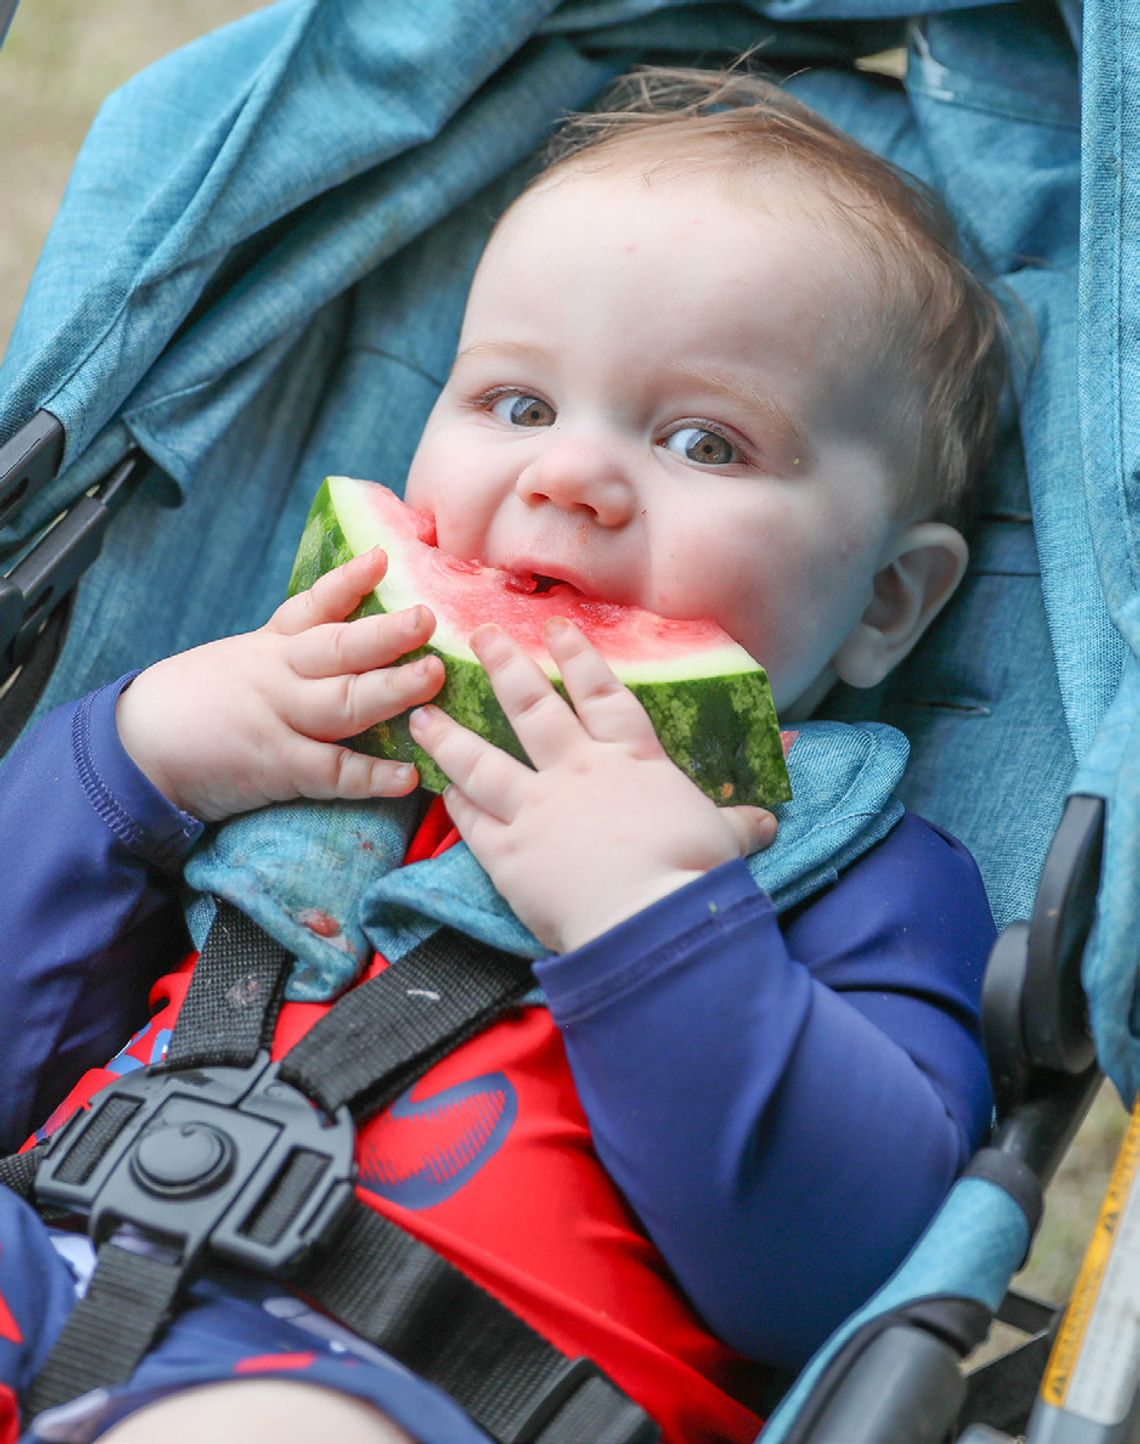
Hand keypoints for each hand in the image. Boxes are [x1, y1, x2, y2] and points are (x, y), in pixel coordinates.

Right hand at [115, 548, 444, 820]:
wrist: (135, 748)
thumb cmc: (195, 705)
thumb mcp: (239, 660)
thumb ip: (289, 650)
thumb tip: (349, 638)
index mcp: (271, 646)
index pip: (314, 607)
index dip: (350, 582)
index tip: (385, 558)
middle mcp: (278, 675)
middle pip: (337, 648)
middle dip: (385, 633)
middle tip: (426, 618)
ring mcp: (278, 720)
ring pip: (343, 702)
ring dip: (391, 690)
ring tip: (433, 677)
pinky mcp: (276, 767)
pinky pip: (330, 772)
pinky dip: (370, 776)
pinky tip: (408, 774)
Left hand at [408, 618, 775, 951]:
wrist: (648, 920)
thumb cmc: (692, 874)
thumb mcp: (725, 839)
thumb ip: (737, 823)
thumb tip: (767, 821)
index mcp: (631, 761)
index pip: (602, 694)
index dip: (578, 656)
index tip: (555, 625)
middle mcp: (576, 773)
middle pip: (531, 708)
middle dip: (503, 667)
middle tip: (478, 635)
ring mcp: (536, 810)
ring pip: (481, 761)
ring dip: (449, 735)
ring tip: (422, 713)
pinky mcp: (509, 855)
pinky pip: (474, 822)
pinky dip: (454, 803)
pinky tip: (438, 788)